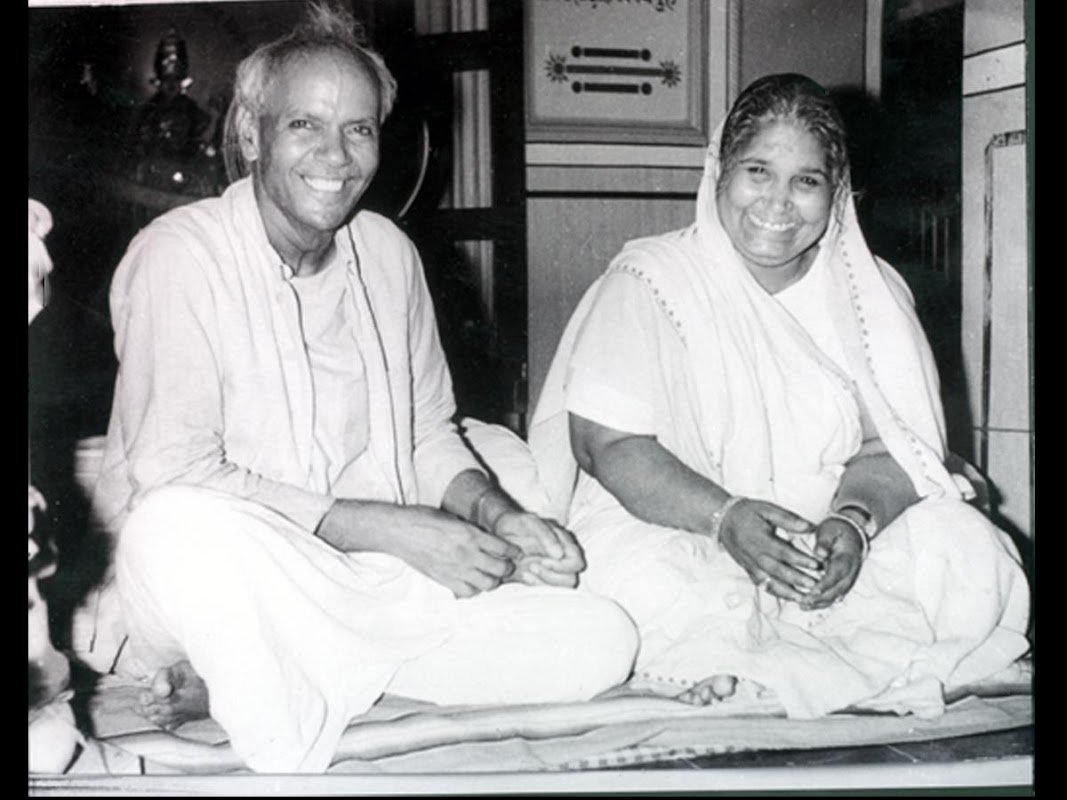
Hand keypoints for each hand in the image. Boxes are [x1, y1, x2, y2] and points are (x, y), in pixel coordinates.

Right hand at [318, 501, 521, 598]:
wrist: (400, 532)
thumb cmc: (424, 519)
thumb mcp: (453, 518)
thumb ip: (472, 530)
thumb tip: (487, 539)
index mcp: (470, 534)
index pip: (503, 548)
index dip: (513, 551)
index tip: (515, 553)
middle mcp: (467, 553)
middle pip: (500, 569)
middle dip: (507, 567)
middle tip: (506, 565)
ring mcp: (456, 569)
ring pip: (488, 584)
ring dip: (493, 580)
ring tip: (490, 575)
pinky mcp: (445, 580)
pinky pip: (469, 592)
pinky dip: (475, 589)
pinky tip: (473, 582)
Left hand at [492, 512, 585, 587]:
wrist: (500, 531)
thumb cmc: (518, 524)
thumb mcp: (530, 522)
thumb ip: (546, 535)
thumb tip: (560, 554)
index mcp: (565, 543)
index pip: (577, 562)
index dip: (563, 566)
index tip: (543, 561)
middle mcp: (562, 559)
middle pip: (572, 579)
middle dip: (553, 577)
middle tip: (533, 566)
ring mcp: (552, 571)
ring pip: (559, 588)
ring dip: (544, 582)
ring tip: (527, 570)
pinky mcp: (540, 579)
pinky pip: (546, 590)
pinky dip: (535, 585)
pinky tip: (523, 575)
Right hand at [717, 498, 820, 601]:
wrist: (724, 521)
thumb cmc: (747, 513)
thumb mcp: (767, 509)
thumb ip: (787, 518)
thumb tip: (809, 526)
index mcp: (761, 539)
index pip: (783, 552)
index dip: (800, 559)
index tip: (817, 565)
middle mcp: (755, 555)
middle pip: (778, 571)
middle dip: (798, 579)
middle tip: (815, 585)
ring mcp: (751, 566)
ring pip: (770, 582)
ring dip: (788, 592)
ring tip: (805, 598)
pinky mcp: (749, 571)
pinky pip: (764, 585)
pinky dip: (777, 593)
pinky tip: (791, 597)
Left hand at [798, 517, 864, 609]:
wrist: (851, 533)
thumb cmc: (837, 530)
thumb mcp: (829, 530)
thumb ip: (824, 541)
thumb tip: (820, 553)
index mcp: (847, 558)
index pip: (836, 574)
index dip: (825, 585)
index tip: (812, 592)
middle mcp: (850, 572)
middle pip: (837, 589)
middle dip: (820, 598)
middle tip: (803, 603)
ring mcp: (848, 578)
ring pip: (836, 595)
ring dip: (821, 603)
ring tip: (803, 606)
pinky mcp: (843, 582)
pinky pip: (835, 594)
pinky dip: (824, 601)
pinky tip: (810, 605)